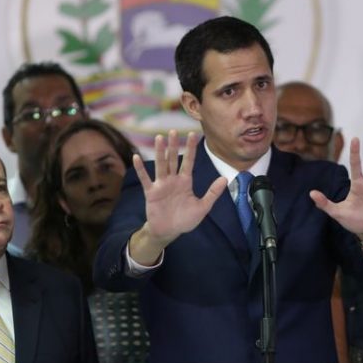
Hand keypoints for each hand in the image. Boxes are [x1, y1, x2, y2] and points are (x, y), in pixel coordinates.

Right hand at [129, 130, 226, 264]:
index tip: (193, 134)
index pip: (189, 161)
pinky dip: (141, 169)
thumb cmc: (185, 220)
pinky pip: (145, 179)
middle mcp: (173, 180)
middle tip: (173, 130)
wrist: (169, 232)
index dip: (191, 148)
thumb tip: (225, 179)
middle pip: (173, 159)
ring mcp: (161, 185)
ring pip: (160, 165)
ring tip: (159, 138)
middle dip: (173, 145)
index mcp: (185, 181)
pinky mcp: (151, 193)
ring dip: (160, 152)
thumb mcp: (202, 207)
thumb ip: (213, 193)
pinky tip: (136, 157)